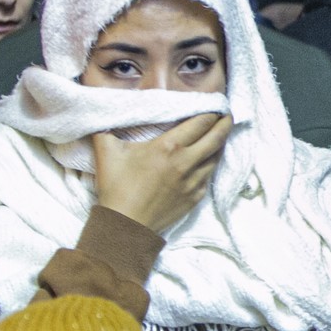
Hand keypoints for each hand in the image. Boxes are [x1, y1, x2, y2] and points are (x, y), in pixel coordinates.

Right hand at [93, 113, 230, 234]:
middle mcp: (186, 161)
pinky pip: (210, 175)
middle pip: (217, 136)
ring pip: (217, 156)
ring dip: (221, 143)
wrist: (125, 226)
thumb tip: (103, 113)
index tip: (216, 104)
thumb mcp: (107, 153)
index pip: (201, 122)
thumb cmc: (116, 188)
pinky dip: (212, 164)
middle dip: (225, 122)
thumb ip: (105, 129)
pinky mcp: (196, 196)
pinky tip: (209, 159)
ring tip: (220, 134)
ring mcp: (194, 180)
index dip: (212, 111)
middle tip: (227, 114)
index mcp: (169, 147)